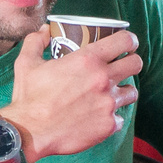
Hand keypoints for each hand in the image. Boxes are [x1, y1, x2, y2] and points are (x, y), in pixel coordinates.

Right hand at [0, 24, 142, 161]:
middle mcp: (103, 79)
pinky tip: (98, 116)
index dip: (129, 41)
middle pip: (135, 64)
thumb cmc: (29, 97)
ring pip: (131, 91)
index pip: (125, 41)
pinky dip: (111, 117)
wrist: (30, 132)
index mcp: (87, 59)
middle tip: (121, 67)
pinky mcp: (108, 124)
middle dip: (130, 63)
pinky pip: (120, 118)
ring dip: (123, 91)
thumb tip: (46, 30)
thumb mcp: (27, 62)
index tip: (127, 45)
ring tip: (110, 94)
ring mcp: (108, 103)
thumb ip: (36, 41)